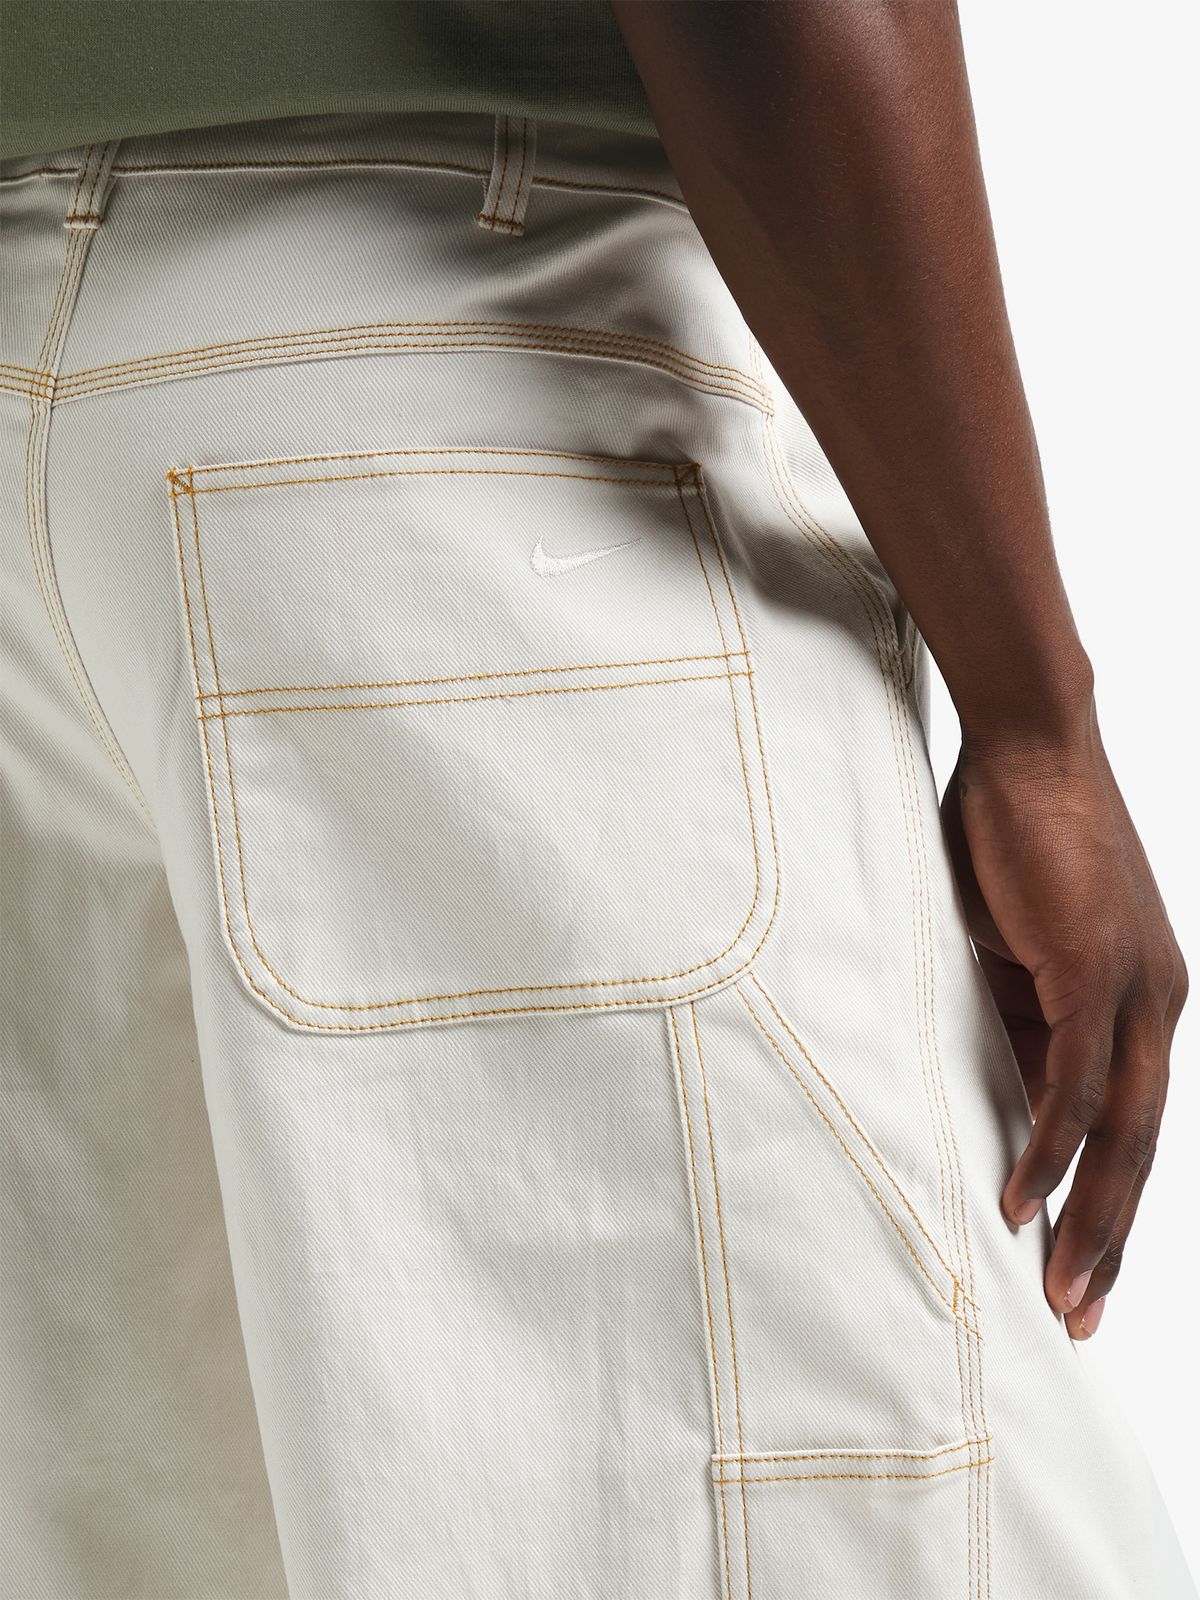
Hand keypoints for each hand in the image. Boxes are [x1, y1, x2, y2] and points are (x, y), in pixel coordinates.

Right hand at [940, 719, 1186, 1338]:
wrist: (1030, 744)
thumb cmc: (1010, 834)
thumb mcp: (1006, 948)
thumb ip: (1010, 1016)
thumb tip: (987, 1082)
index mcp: (1138, 1001)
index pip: (1125, 1124)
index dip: (1104, 1201)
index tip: (1077, 1265)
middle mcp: (1155, 1006)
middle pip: (1139, 1147)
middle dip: (1112, 1240)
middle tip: (1082, 1317)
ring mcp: (1136, 991)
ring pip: (1121, 1131)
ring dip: (1092, 1219)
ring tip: (1065, 1293)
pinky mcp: (1100, 971)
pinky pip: (1076, 1082)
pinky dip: (1050, 1148)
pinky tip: (1026, 1204)